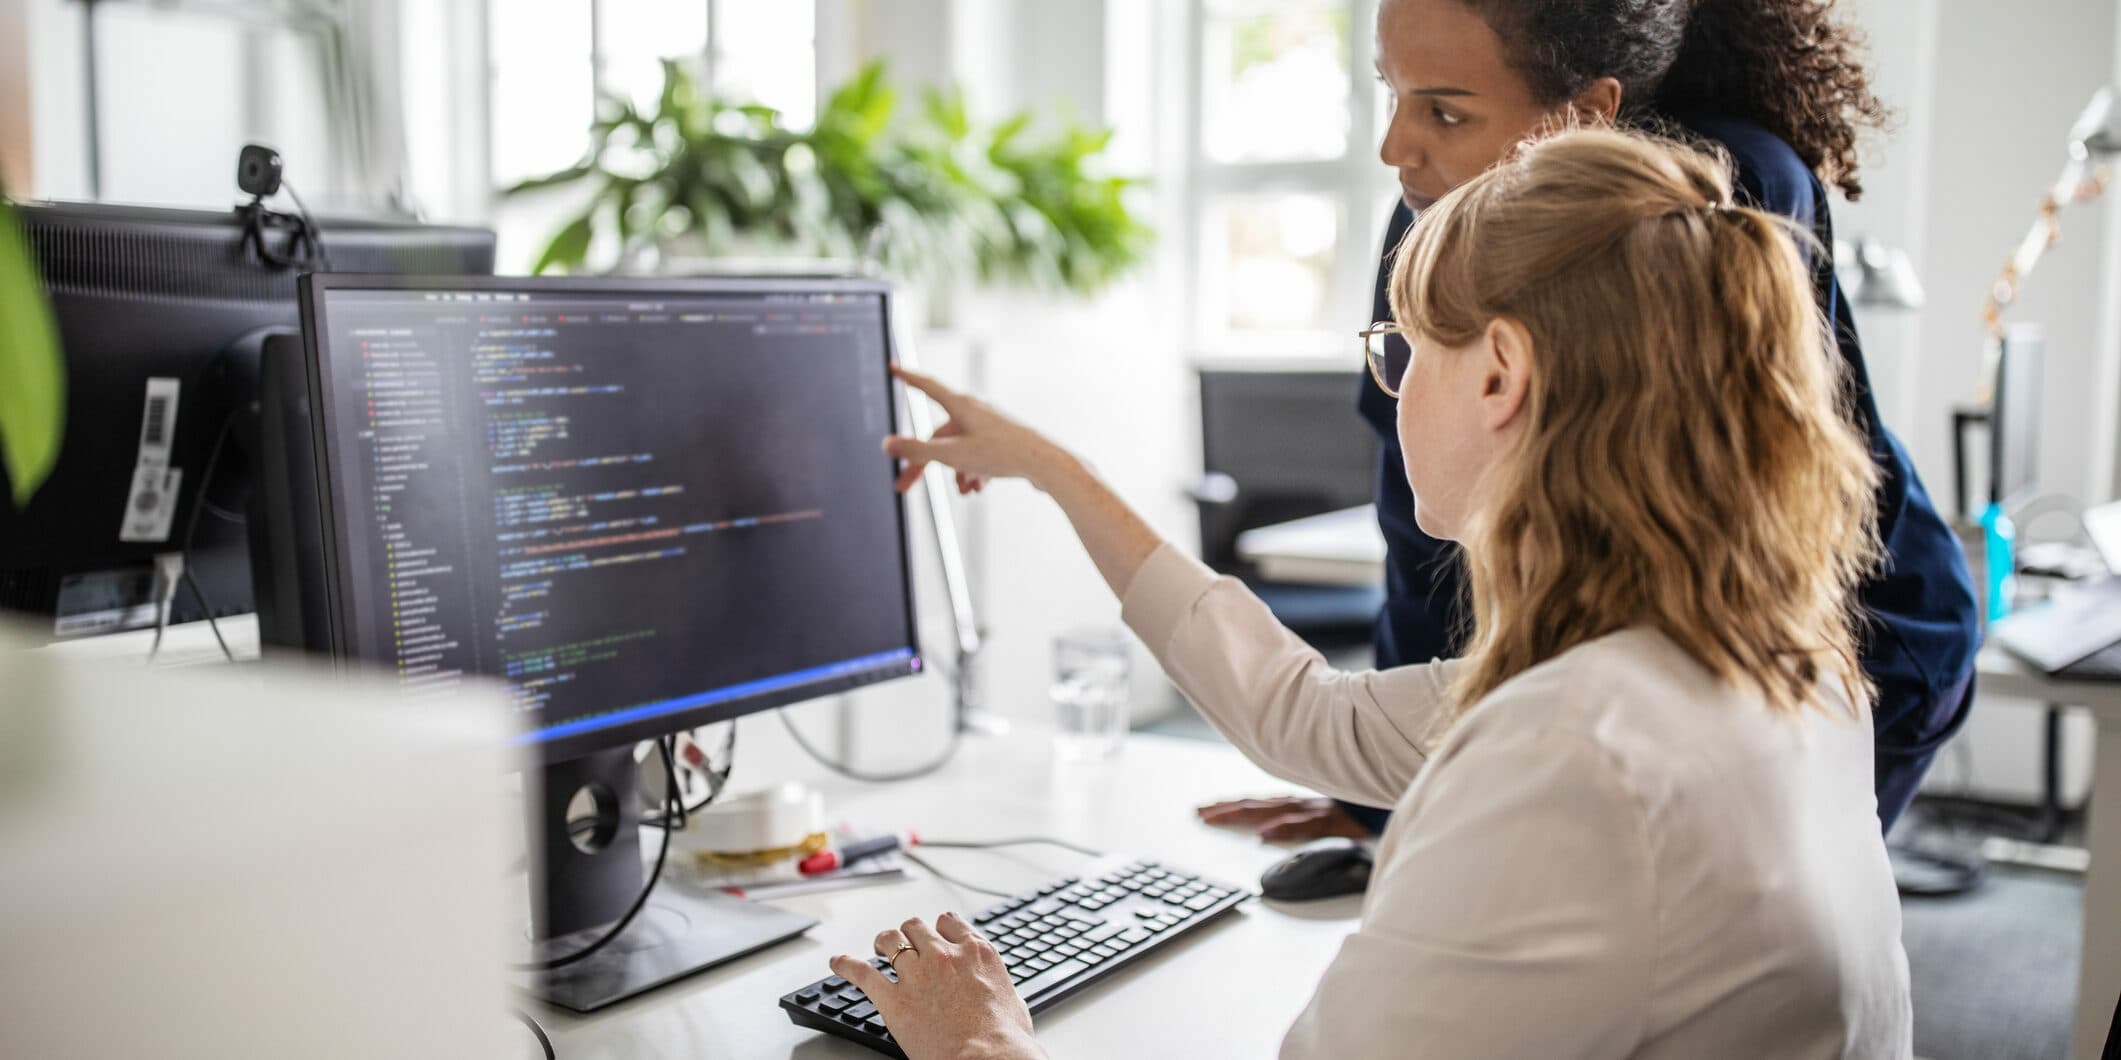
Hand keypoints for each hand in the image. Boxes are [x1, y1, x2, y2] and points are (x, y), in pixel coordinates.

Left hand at [830, 914, 1044, 1059]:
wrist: (987, 1058)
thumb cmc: (1004, 1038)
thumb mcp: (1011, 999)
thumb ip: (994, 983)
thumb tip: (994, 990)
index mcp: (975, 953)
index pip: (949, 922)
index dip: (938, 927)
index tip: (935, 933)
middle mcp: (943, 956)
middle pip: (916, 927)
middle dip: (909, 934)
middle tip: (905, 943)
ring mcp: (917, 975)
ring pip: (890, 941)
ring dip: (883, 943)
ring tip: (878, 948)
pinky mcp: (894, 1000)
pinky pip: (862, 973)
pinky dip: (846, 965)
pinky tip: (838, 963)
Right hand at [884, 367, 1072, 493]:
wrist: (1046, 465)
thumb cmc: (1002, 454)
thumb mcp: (952, 456)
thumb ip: (917, 451)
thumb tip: (887, 444)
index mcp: (961, 406)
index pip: (927, 386)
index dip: (908, 378)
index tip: (894, 367)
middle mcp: (975, 411)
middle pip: (938, 434)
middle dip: (922, 462)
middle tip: (903, 486)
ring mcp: (990, 426)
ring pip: (958, 449)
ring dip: (954, 472)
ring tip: (963, 491)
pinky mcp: (1002, 442)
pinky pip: (977, 456)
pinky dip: (972, 473)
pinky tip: (978, 489)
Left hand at [1197, 796, 1372, 840]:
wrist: (1402, 788)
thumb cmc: (1369, 806)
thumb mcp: (1339, 814)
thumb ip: (1313, 820)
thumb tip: (1280, 833)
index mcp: (1304, 802)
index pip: (1261, 803)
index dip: (1233, 805)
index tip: (1207, 809)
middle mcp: (1306, 802)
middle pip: (1259, 804)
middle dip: (1228, 809)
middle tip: (1199, 814)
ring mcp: (1320, 808)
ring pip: (1274, 809)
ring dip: (1243, 813)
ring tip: (1216, 818)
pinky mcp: (1337, 819)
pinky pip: (1306, 823)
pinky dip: (1284, 827)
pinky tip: (1264, 834)